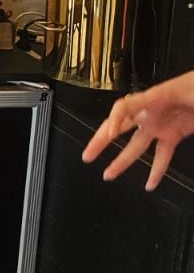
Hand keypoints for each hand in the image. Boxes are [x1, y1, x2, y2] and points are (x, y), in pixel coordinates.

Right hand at [81, 70, 193, 191]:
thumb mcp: (183, 89)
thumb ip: (167, 100)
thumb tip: (153, 115)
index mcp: (153, 97)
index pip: (124, 107)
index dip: (114, 119)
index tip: (109, 134)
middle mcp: (152, 112)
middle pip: (119, 126)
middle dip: (101, 141)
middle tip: (88, 155)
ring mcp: (161, 125)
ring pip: (135, 146)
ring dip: (122, 161)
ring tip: (109, 174)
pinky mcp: (173, 134)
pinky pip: (161, 156)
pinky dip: (156, 171)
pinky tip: (150, 183)